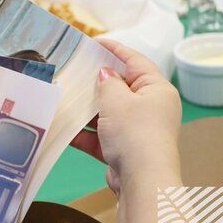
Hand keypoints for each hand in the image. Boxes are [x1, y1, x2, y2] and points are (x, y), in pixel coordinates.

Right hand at [70, 39, 181, 194]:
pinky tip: (65, 130)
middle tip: (75, 71)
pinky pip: (102, 137)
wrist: (142, 180)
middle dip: (97, 83)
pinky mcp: (124, 151)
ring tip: (65, 99)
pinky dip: (86, 134)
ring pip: (109, 114)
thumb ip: (108, 83)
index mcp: (157, 89)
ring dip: (88, 110)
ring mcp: (137, 131)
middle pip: (121, 88)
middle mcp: (151, 108)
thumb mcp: (117, 100)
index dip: (115, 49)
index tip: (95, 42)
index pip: (135, 61)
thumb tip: (106, 74)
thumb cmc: (134, 133)